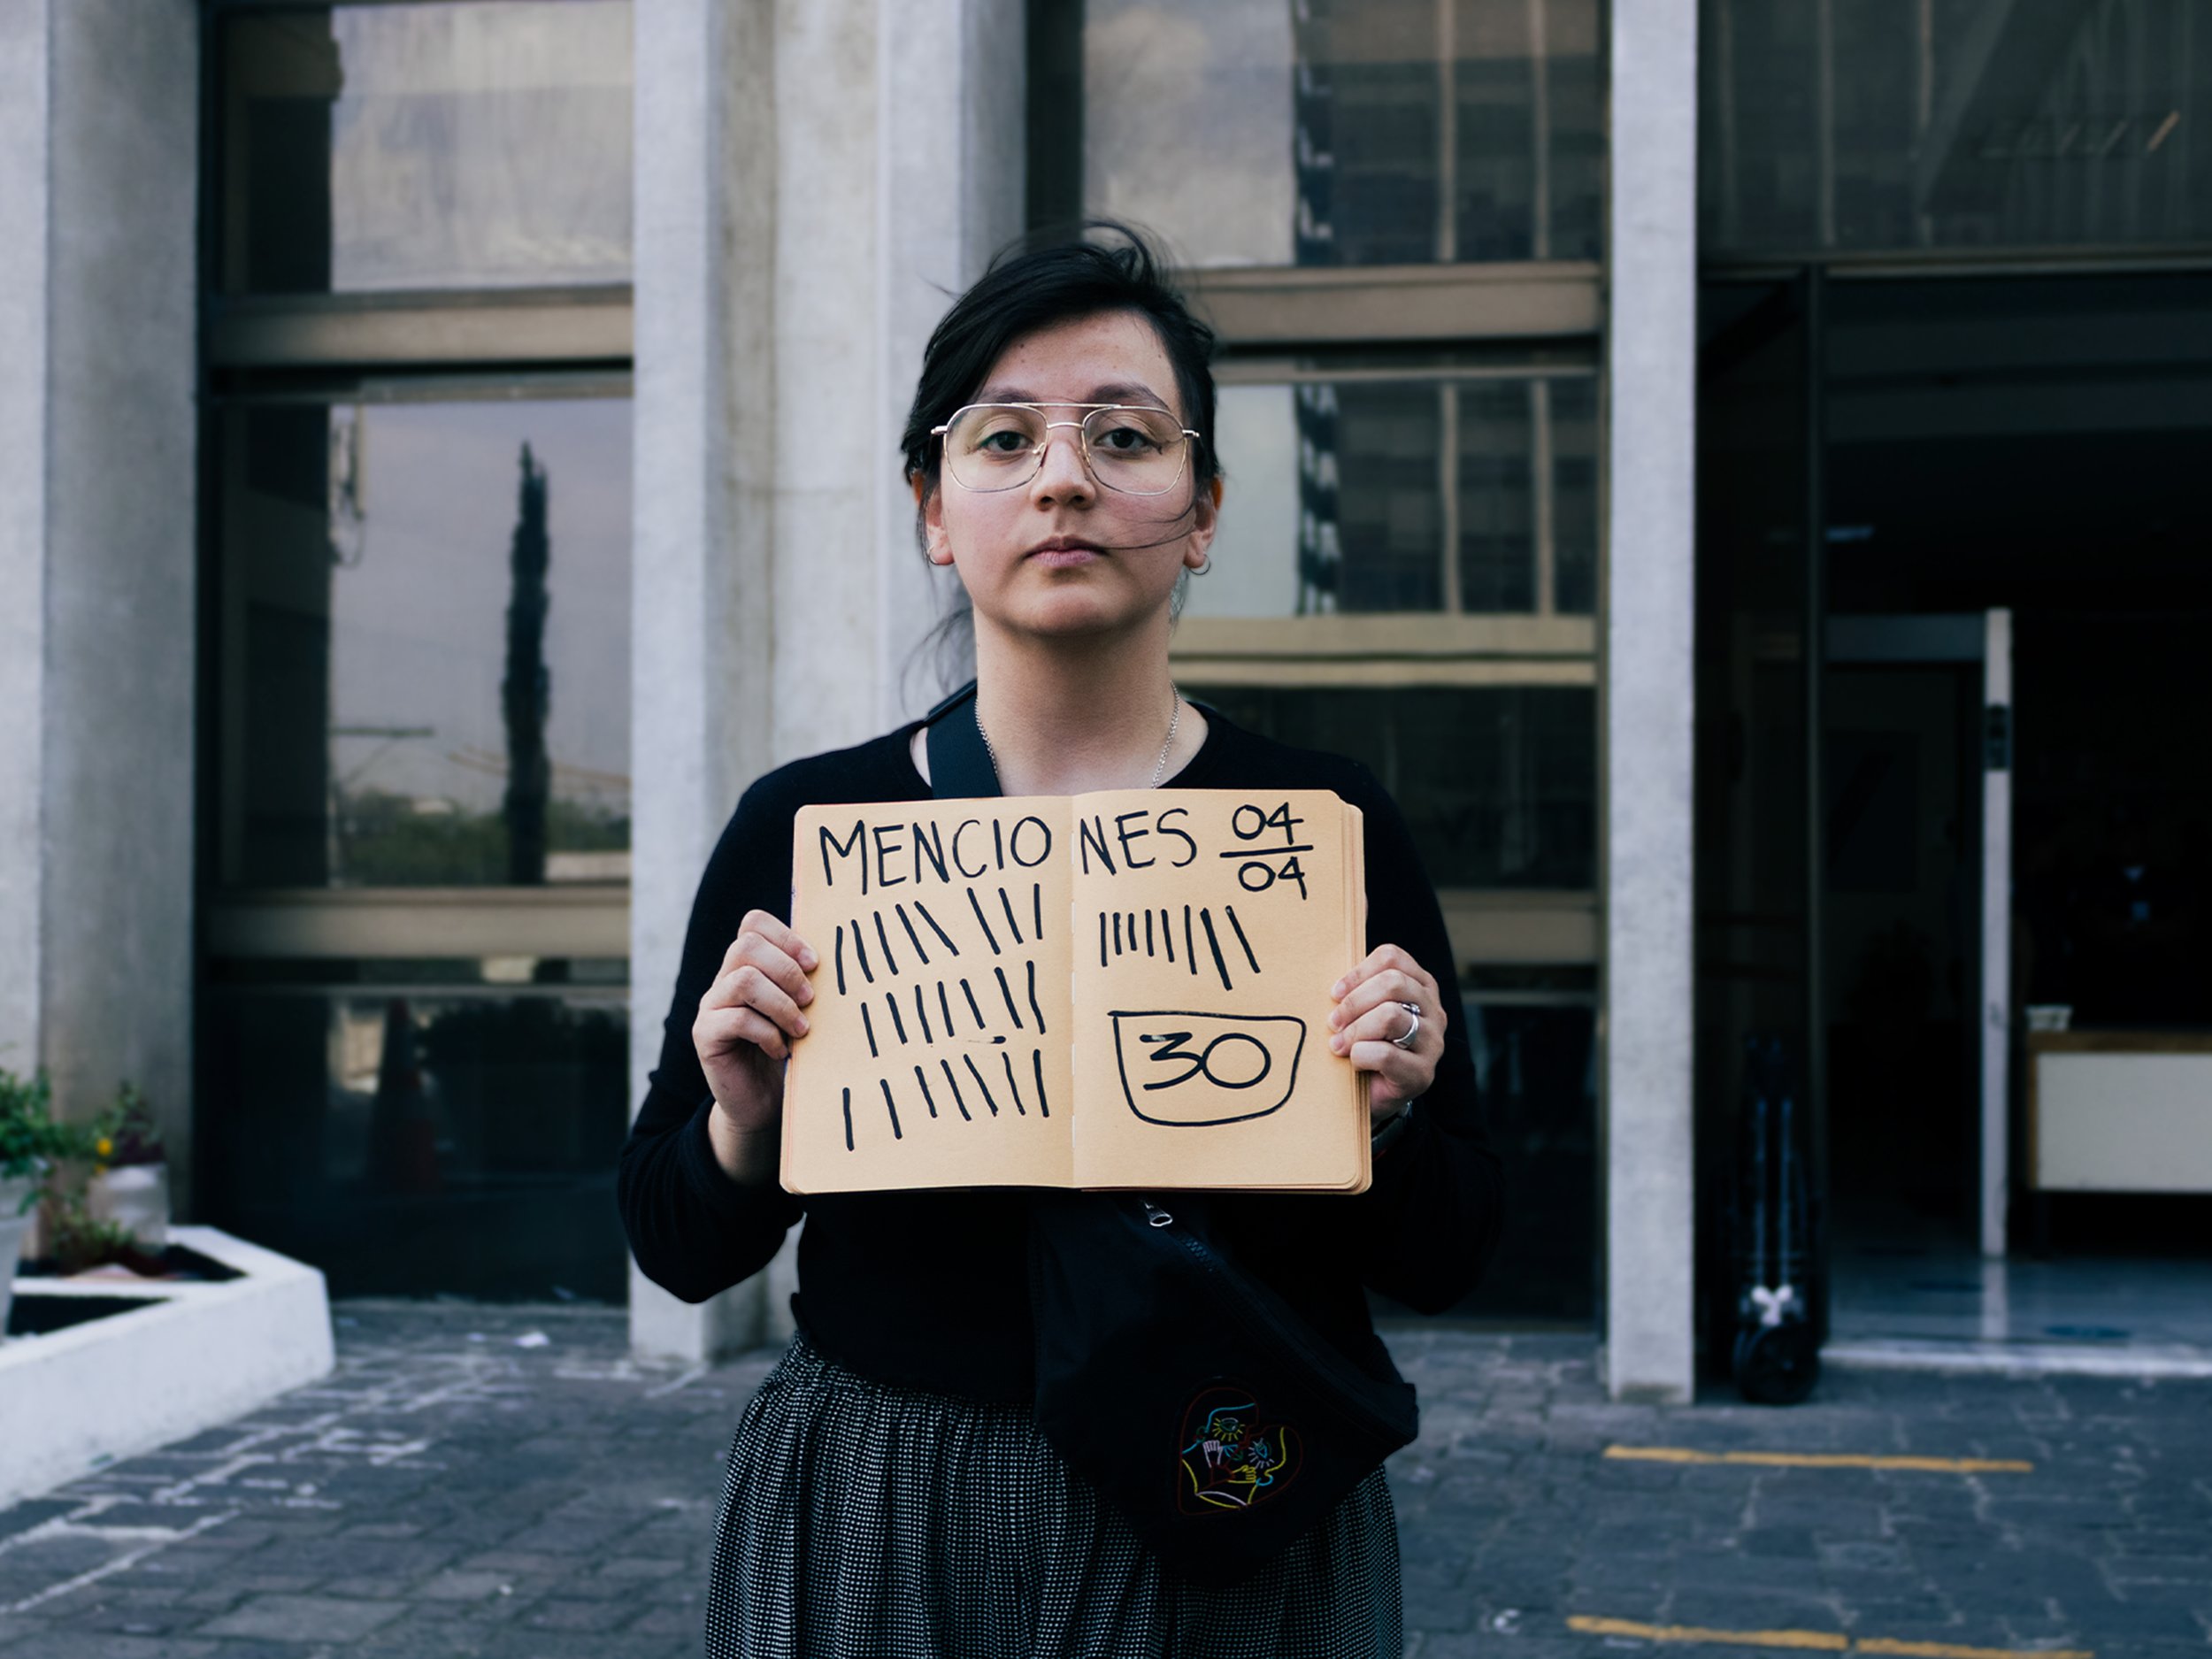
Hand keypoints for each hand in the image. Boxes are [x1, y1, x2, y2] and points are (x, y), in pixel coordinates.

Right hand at [693, 911, 817, 1157]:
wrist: (761, 1101)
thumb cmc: (788, 1049)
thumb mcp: (801, 1010)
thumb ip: (806, 982)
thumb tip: (841, 957)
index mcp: (748, 965)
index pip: (754, 924)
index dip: (787, 937)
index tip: (814, 964)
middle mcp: (724, 979)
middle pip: (746, 945)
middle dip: (786, 970)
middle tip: (810, 1000)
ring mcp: (711, 1006)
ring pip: (743, 980)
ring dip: (781, 1003)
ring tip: (801, 1029)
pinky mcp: (705, 1035)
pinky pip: (737, 1019)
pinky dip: (768, 1033)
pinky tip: (781, 1050)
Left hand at [1327, 945, 1444, 1124]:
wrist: (1372, 1095)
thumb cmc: (1364, 1043)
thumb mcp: (1362, 1010)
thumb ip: (1356, 988)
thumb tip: (1333, 973)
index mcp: (1420, 985)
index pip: (1392, 957)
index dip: (1358, 972)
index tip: (1335, 992)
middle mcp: (1433, 1010)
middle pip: (1393, 983)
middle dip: (1354, 1002)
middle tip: (1333, 1022)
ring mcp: (1433, 1042)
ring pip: (1390, 1016)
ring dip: (1355, 1030)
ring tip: (1338, 1045)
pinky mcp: (1423, 1073)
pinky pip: (1385, 1054)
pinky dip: (1361, 1056)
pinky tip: (1355, 1062)